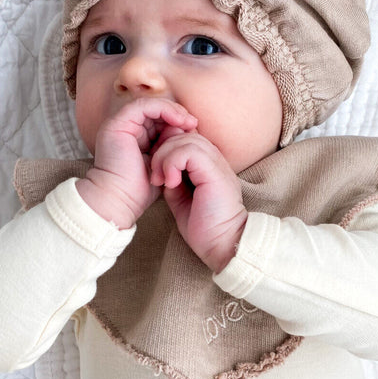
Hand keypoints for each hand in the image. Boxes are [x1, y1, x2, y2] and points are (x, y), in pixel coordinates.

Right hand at [76, 98, 196, 227]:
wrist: (120, 200)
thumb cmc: (141, 190)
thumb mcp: (163, 163)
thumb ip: (171, 147)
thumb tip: (188, 130)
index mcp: (136, 138)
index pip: (159, 121)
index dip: (178, 122)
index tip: (195, 131)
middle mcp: (126, 129)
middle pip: (156, 111)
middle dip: (177, 115)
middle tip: (194, 124)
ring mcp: (120, 125)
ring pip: (151, 106)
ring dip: (172, 111)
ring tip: (188, 122)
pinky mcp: (117, 123)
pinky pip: (143, 106)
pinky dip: (163, 109)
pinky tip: (178, 120)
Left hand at [150, 131, 246, 272]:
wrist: (222, 243)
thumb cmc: (204, 227)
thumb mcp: (181, 200)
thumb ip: (173, 182)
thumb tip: (161, 172)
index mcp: (207, 164)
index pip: (185, 139)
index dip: (166, 150)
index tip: (156, 173)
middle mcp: (214, 159)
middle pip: (182, 135)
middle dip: (161, 151)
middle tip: (155, 177)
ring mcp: (216, 163)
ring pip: (184, 139)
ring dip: (164, 158)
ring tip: (160, 180)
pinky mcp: (214, 171)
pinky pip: (189, 151)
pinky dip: (172, 163)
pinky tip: (170, 182)